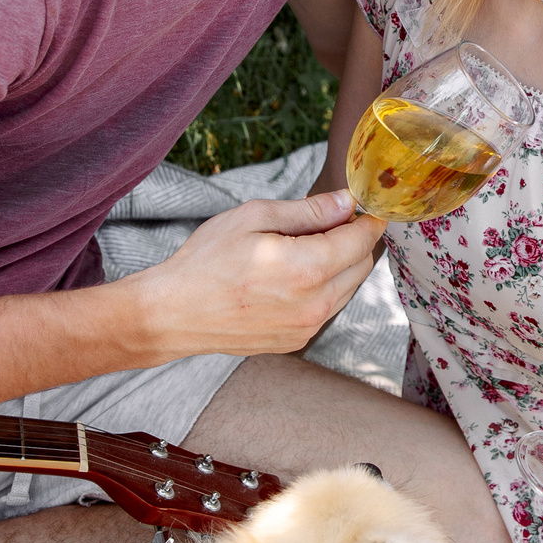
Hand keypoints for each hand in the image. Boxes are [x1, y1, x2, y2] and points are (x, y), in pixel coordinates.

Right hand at [127, 190, 383, 357]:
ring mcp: (307, 328)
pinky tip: (290, 277)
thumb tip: (346, 202)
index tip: (363, 208)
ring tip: (303, 249)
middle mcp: (315, 304)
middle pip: (361, 266)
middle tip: (329, 223)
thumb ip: (308, 211)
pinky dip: (322, 289)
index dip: (368, 220)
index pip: (362, 240)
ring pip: (347, 290)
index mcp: (308, 269)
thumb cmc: (206, 261)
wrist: (173, 313)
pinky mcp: (296, 341)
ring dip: (340, 266)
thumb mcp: (254, 218)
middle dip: (355, 241)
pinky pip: (326, 310)